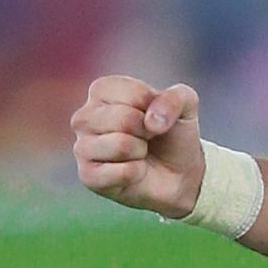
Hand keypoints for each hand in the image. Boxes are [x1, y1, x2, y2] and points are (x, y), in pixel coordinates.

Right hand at [71, 75, 203, 218]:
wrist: (178, 173)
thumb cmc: (173, 133)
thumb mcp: (185, 105)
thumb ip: (175, 98)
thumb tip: (151, 121)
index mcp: (102, 91)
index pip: (133, 93)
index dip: (153, 107)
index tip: (153, 116)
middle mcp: (84, 117)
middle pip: (123, 118)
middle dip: (146, 131)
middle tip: (147, 138)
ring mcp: (82, 147)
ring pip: (120, 145)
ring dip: (140, 152)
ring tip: (139, 153)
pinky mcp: (87, 176)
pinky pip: (120, 172)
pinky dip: (136, 173)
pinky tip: (134, 172)